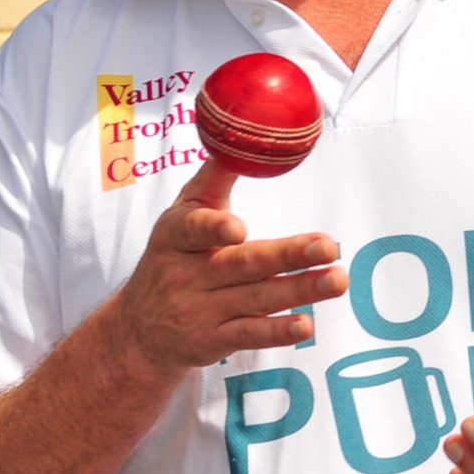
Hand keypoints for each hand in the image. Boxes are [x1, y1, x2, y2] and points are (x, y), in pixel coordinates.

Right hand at [110, 160, 345, 376]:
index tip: (239, 229)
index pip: (191, 229)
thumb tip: (242, 132)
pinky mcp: (214, 340)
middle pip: (242, 264)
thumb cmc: (171, 259)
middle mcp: (188, 275)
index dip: (213, 228)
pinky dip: (278, 331)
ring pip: (256, 299)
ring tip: (337, 279)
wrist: (136, 332)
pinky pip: (250, 334)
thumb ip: (213, 178)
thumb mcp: (180, 217)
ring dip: (300, 290)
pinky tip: (306, 324)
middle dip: (287, 255)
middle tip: (327, 245)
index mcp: (176, 237)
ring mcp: (200, 311)